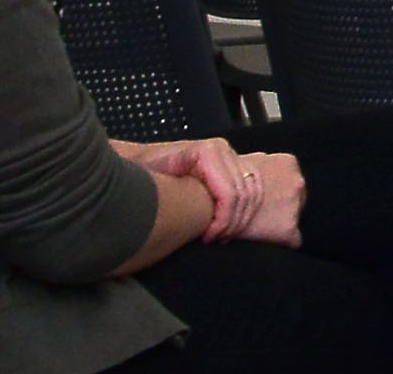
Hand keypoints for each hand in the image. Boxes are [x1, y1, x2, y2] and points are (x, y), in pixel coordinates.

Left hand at [121, 140, 255, 240]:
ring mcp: (228, 155)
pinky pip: (251, 187)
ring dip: (241, 218)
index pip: (230, 194)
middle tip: (215, 240)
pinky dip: (245, 209)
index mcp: (206, 152)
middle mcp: (221, 151)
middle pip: (244, 194)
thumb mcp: (150, 182)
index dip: (222, 222)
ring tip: (221, 235)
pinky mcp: (231, 164)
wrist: (140, 161)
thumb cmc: (142, 172)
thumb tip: (186, 214)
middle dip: (232, 223)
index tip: (208, 239)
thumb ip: (170, 193)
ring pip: (252, 192)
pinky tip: (227, 224)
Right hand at [221, 149, 305, 249]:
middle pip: (291, 199)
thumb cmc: (221, 182)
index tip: (257, 203)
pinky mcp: (287, 229)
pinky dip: (282, 241)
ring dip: (273, 225)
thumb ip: (253, 166)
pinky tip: (264, 242)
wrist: (208, 201)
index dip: (270, 194)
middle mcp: (297, 182)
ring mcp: (295, 205)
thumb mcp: (241, 163)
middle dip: (274, 208)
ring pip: (291, 218)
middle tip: (253, 218)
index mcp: (287, 163)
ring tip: (252, 229)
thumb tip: (252, 168)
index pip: (287, 181)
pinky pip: (292, 240)